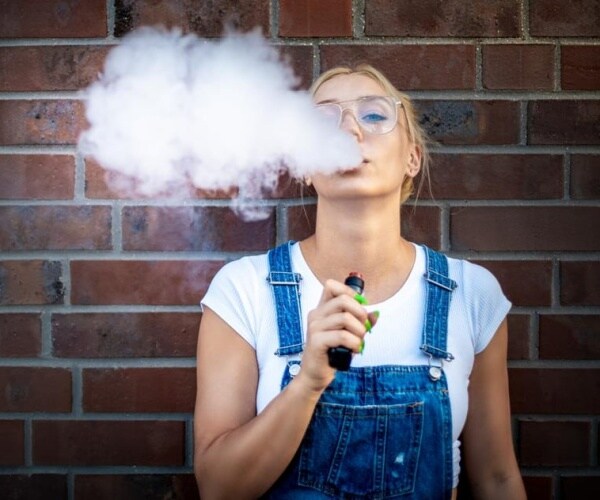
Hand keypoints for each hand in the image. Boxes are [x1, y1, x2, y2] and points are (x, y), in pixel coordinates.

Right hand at [295, 279, 377, 393]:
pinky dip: (354, 343)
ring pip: (345, 318)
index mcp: (321, 309)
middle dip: (360, 314)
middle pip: (343, 300)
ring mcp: (314, 327)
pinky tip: (355, 350)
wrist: (314, 375)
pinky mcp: (316, 341)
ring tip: (359, 342)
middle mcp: (316, 315)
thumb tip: (375, 313)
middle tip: (364, 329)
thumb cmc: (332, 353)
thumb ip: (361, 322)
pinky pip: (342, 336)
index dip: (350, 293)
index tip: (360, 309)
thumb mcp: (349, 334)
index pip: (331, 286)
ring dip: (359, 332)